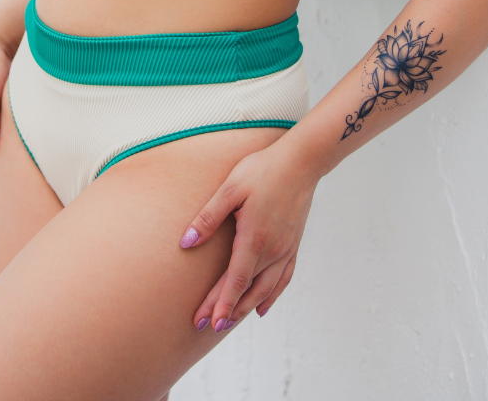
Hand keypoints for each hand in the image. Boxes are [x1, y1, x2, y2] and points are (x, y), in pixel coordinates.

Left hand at [179, 136, 318, 330]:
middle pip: (247, 290)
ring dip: (247, 308)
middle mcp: (273, 250)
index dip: (220, 304)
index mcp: (255, 238)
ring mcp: (286, 249)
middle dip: (227, 310)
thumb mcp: (230, 188)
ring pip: (265, 289)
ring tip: (229, 322)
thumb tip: (186, 242)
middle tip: (206, 327)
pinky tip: (263, 307)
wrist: (301, 161)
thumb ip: (209, 217)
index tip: (207, 323)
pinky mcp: (294, 244)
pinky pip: (283, 279)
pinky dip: (271, 296)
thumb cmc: (263, 170)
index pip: (235, 281)